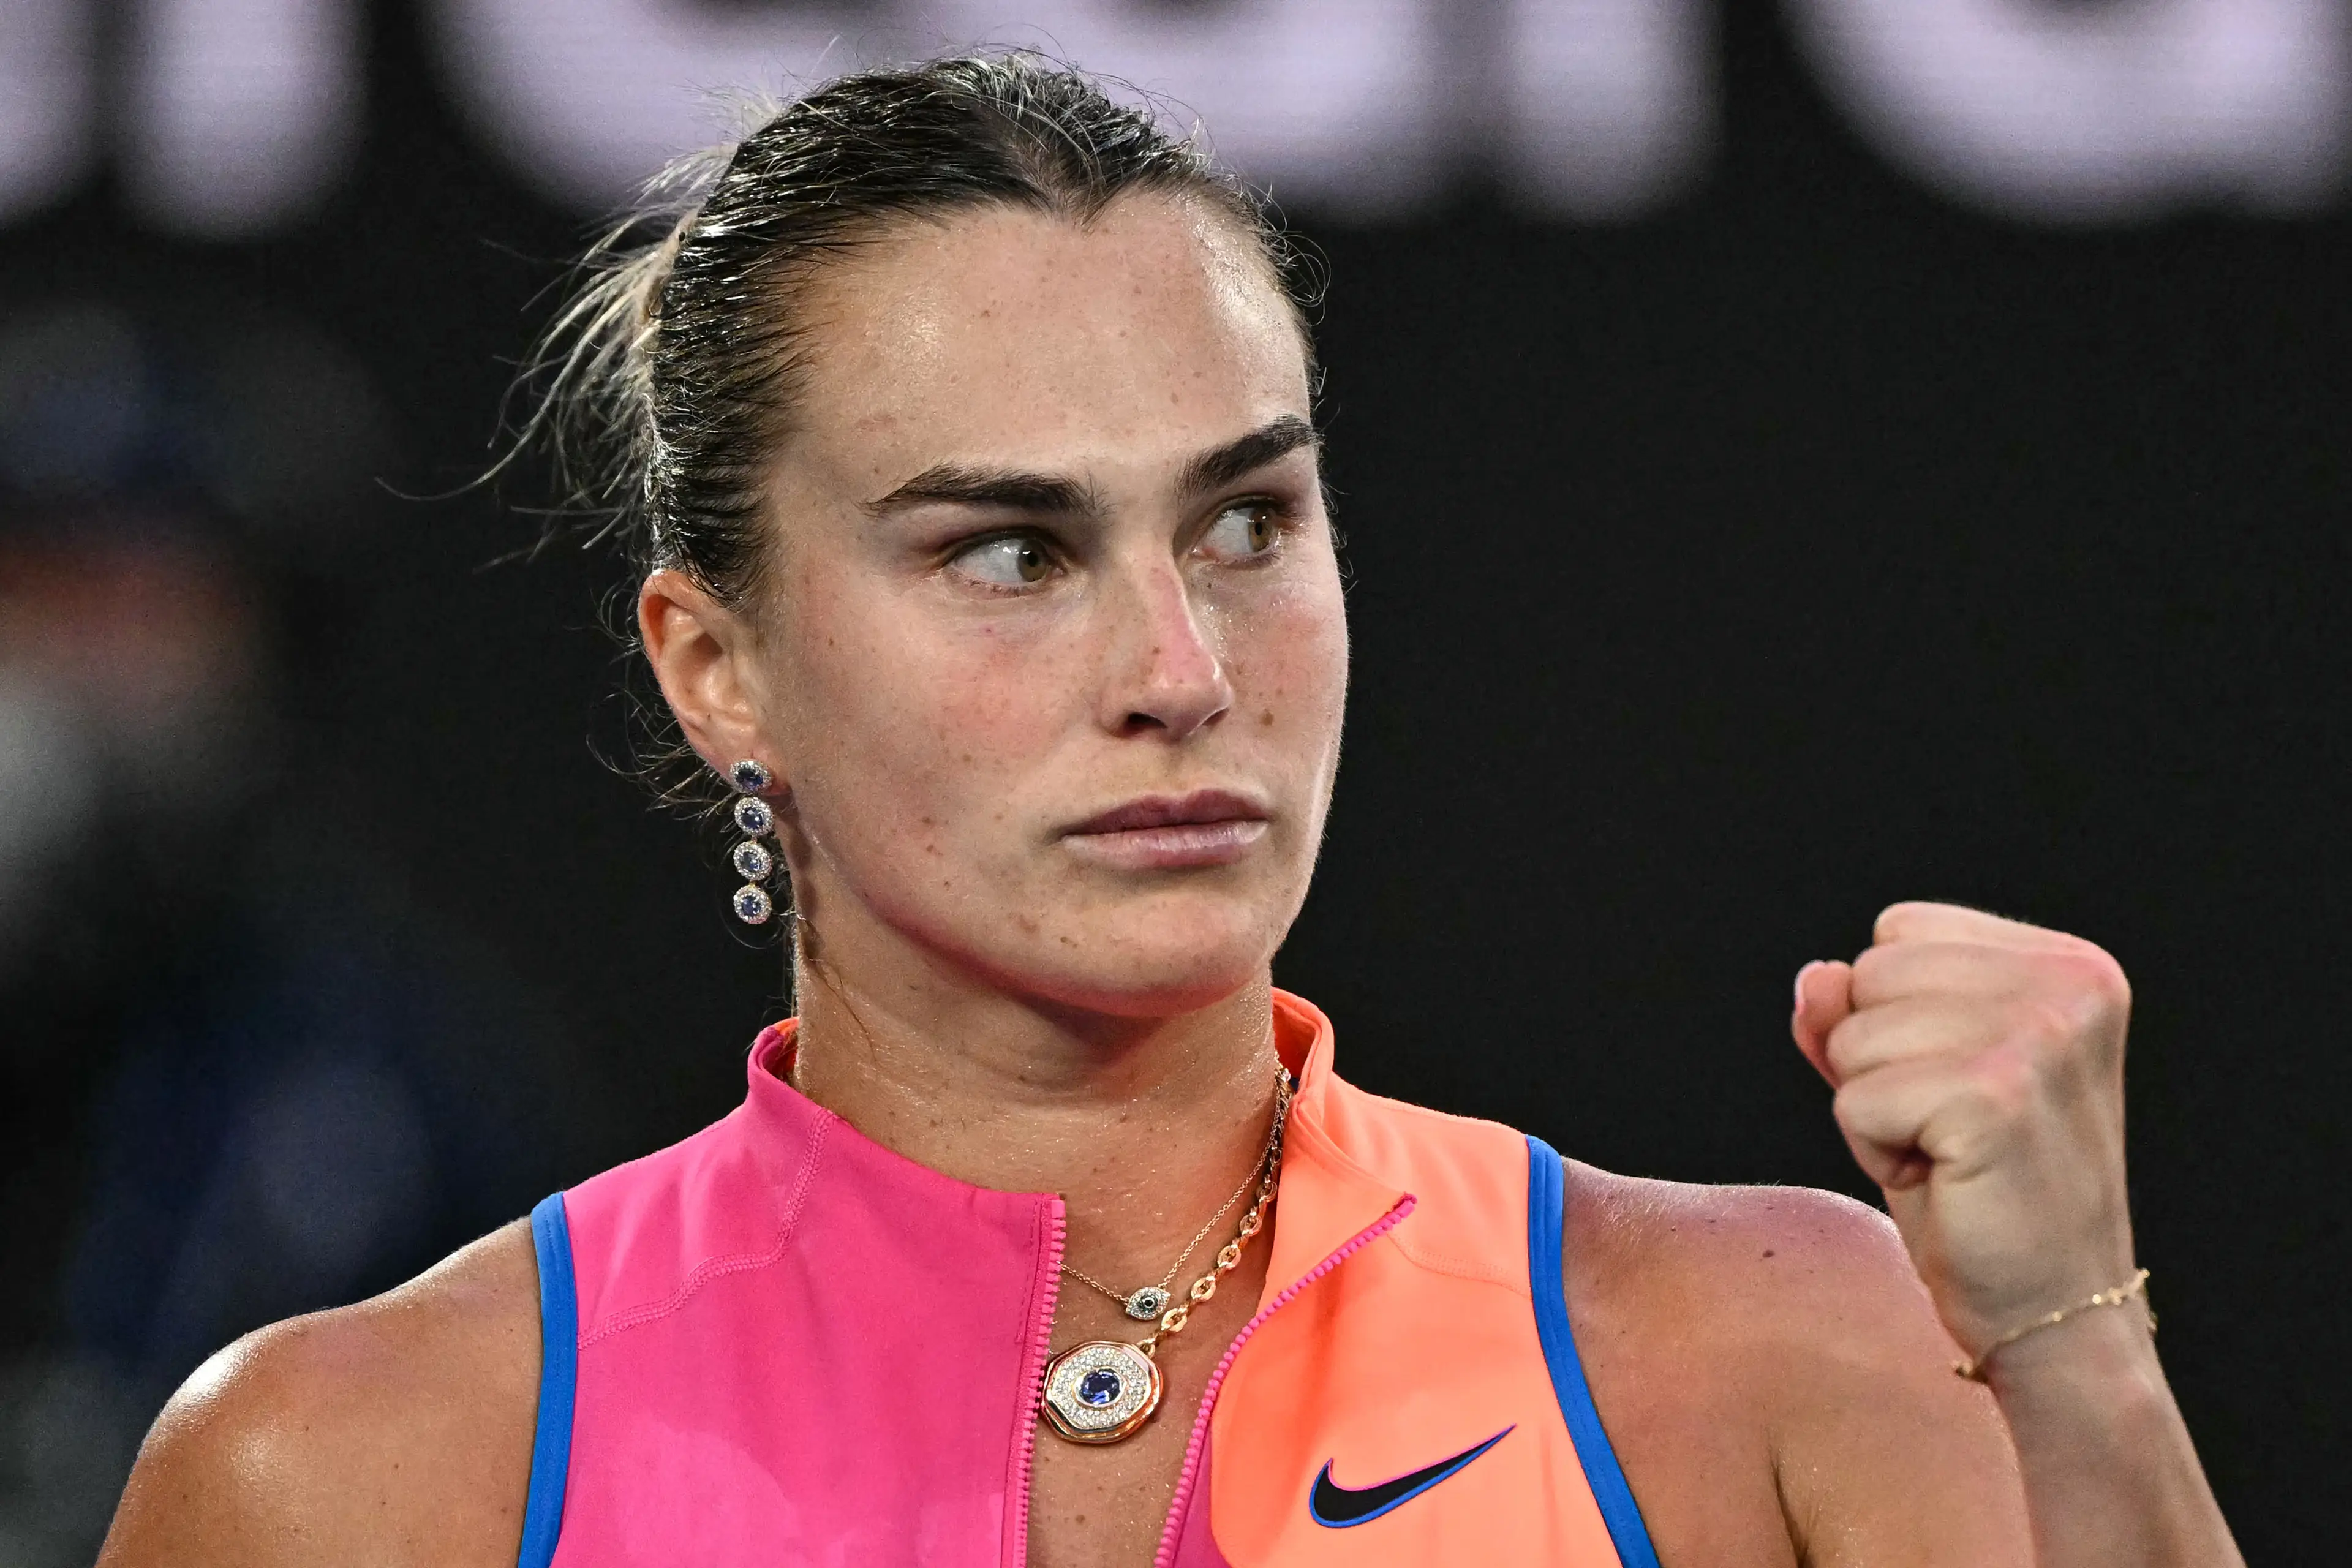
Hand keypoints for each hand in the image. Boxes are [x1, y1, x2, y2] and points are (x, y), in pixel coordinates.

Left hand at [1791, 903, 2140, 1362]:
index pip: (1899, 932)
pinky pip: (1853, 1098)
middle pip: (1870, 971)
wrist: (2055, 1317)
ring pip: (1852, 1034)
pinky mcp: (1995, 1096)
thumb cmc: (1983, 1196)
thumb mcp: (1913, 1078)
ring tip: (1950, 1158)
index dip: (1897, 1019)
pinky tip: (1944, 1184)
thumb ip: (1856, 1012)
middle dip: (1879, 1060)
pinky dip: (1873, 1151)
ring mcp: (2039, 1036)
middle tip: (1952, 1133)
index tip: (1961, 1091)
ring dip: (1874, 1107)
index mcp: (2069, 965)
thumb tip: (1814, 977)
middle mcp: (2070, 985)